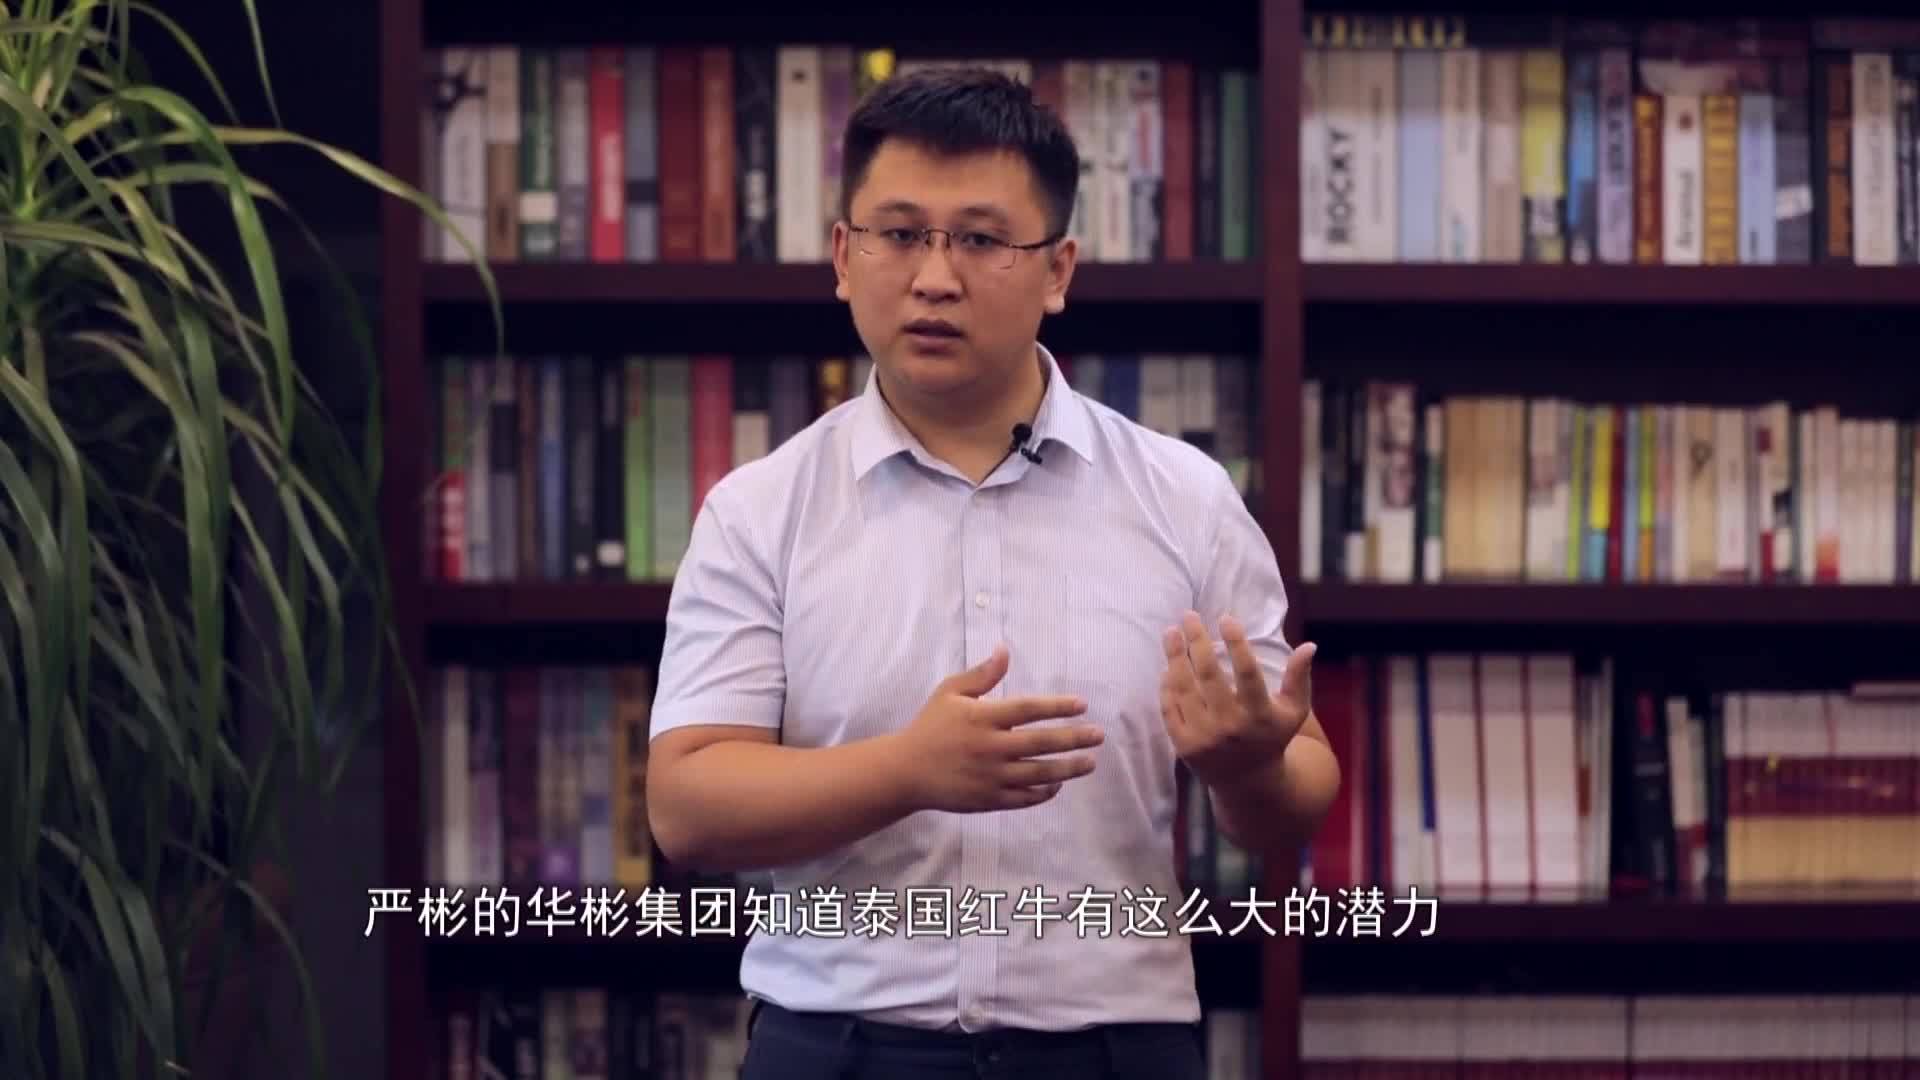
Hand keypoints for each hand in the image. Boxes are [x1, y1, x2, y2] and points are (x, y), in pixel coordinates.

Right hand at [895, 644, 1103, 812]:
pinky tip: (1058, 784)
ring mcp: (991, 777)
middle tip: (1099, 735)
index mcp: (982, 718)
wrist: (904, 771)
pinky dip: (1044, 791)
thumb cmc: (930, 727)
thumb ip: (981, 674)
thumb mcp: (950, 692)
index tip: (1082, 704)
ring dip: (1069, 768)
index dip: (1058, 706)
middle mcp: (990, 747)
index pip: (1029, 709)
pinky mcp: (989, 799)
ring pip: (1039, 773)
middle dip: (1074, 738)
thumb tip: (1005, 649)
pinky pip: (1025, 798)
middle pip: (1042, 742)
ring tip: (1090, 762)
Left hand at [1159, 611, 1315, 790]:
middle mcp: (1231, 727)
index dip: (1236, 642)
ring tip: (1171, 633)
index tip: (1225, 618)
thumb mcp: (1294, 711)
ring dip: (1174, 657)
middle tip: (1188, 615)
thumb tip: (1309, 645)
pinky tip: (1167, 665)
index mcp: (1260, 715)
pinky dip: (1166, 686)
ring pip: (1184, 689)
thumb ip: (1300, 678)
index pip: (1246, 672)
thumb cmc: (1272, 736)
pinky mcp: (1184, 746)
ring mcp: (1204, 737)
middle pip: (1209, 675)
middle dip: (1196, 640)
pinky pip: (1170, 708)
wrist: (1248, 782)